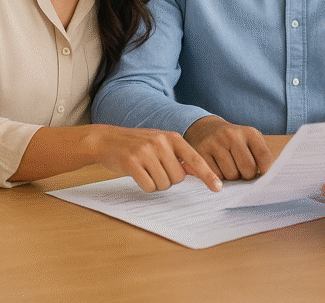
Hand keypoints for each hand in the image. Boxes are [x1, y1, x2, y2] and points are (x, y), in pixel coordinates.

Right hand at [92, 125, 220, 192]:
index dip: (207, 175)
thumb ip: (178, 155)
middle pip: (178, 178)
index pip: (195, 159)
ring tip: (146, 170)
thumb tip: (196, 172)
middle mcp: (161, 142)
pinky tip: (138, 175)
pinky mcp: (132, 163)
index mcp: (172, 137)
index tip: (217, 188)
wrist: (107, 140)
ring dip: (156, 183)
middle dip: (169, 179)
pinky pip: (149, 186)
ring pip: (164, 184)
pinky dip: (145, 186)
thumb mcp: (160, 142)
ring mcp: (146, 152)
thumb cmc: (138, 144)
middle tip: (156, 169)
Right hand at [184, 116, 273, 180]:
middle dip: (247, 176)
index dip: (266, 171)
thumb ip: (260, 156)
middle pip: (247, 168)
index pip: (264, 156)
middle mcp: (232, 135)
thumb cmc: (233, 141)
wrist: (205, 128)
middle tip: (243, 172)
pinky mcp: (201, 152)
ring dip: (232, 177)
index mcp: (249, 132)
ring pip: (231, 175)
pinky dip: (218, 178)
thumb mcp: (248, 140)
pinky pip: (215, 176)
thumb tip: (268, 177)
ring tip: (230, 168)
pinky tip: (218, 168)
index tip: (263, 176)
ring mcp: (215, 143)